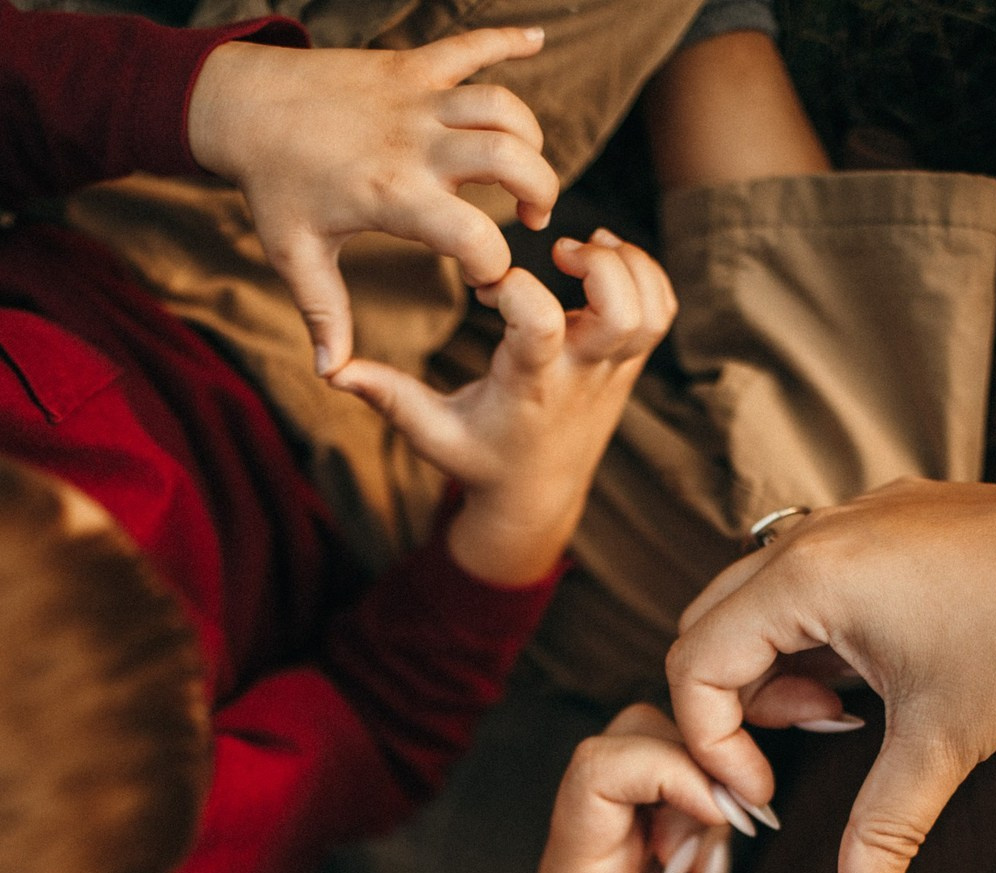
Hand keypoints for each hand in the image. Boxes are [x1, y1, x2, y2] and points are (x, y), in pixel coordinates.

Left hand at [187, 28, 557, 375]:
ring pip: (502, 105)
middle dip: (540, 191)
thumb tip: (331, 374)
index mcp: (393, 195)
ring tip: (524, 168)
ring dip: (529, 136)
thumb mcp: (296, 257)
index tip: (485, 281)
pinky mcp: (413, 64)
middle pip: (510, 158)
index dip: (495, 266)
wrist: (243, 104)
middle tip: (532, 219)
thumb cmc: (272, 186)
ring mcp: (417, 97)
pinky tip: (538, 40)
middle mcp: (415, 143)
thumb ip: (324, 315)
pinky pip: (473, 42)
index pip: (475, 235)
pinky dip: (510, 37)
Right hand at [329, 231, 676, 583]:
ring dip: (625, 265)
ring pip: (651, 308)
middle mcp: (581, 376)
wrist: (534, 498)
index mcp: (531, 386)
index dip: (513, 286)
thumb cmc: (477, 459)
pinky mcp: (628, 364)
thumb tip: (333, 370)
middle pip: (624, 313)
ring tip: (582, 251)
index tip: (484, 283)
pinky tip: (604, 262)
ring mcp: (613, 370)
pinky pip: (662, 309)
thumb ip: (387, 397)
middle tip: (560, 250)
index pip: (540, 322)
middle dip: (600, 268)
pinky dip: (645, 274)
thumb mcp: (428, 432)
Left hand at [539, 708, 876, 872]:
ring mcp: (604, 849)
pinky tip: (724, 860)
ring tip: (733, 847)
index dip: (671, 770)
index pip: (598, 771)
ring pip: (647, 754)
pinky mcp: (631, 855)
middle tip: (748, 822)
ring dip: (704, 785)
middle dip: (697, 763)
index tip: (735, 816)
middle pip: (622, 742)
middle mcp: (580, 853)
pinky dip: (707, 805)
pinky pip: (665, 790)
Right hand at [667, 479, 995, 872]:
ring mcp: (852, 518)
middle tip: (786, 760)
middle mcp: (814, 534)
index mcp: (807, 577)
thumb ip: (880, 842)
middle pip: (706, 627)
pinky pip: (809, 579)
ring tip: (840, 722)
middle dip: (728, 709)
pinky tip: (870, 681)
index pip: (693, 665)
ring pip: (755, 602)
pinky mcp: (887, 519)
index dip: (711, 746)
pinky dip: (812, 637)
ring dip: (774, 674)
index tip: (762, 798)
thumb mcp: (945, 746)